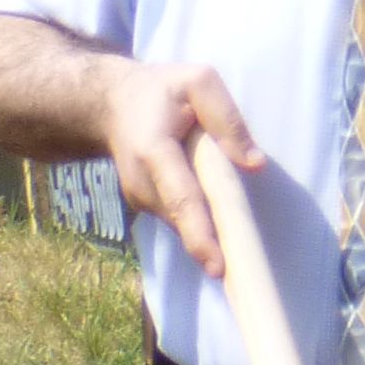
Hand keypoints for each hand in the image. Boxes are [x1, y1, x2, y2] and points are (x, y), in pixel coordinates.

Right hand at [106, 58, 268, 272]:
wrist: (110, 103)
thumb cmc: (161, 90)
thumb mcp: (197, 81)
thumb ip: (226, 117)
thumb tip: (254, 164)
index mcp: (153, 152)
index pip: (181, 198)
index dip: (199, 233)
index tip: (217, 265)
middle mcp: (142, 182)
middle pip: (183, 221)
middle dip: (210, 251)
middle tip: (241, 283)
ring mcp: (142, 196)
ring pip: (183, 223)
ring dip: (210, 243)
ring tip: (240, 269)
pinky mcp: (150, 202)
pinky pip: (182, 219)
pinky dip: (202, 231)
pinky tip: (223, 244)